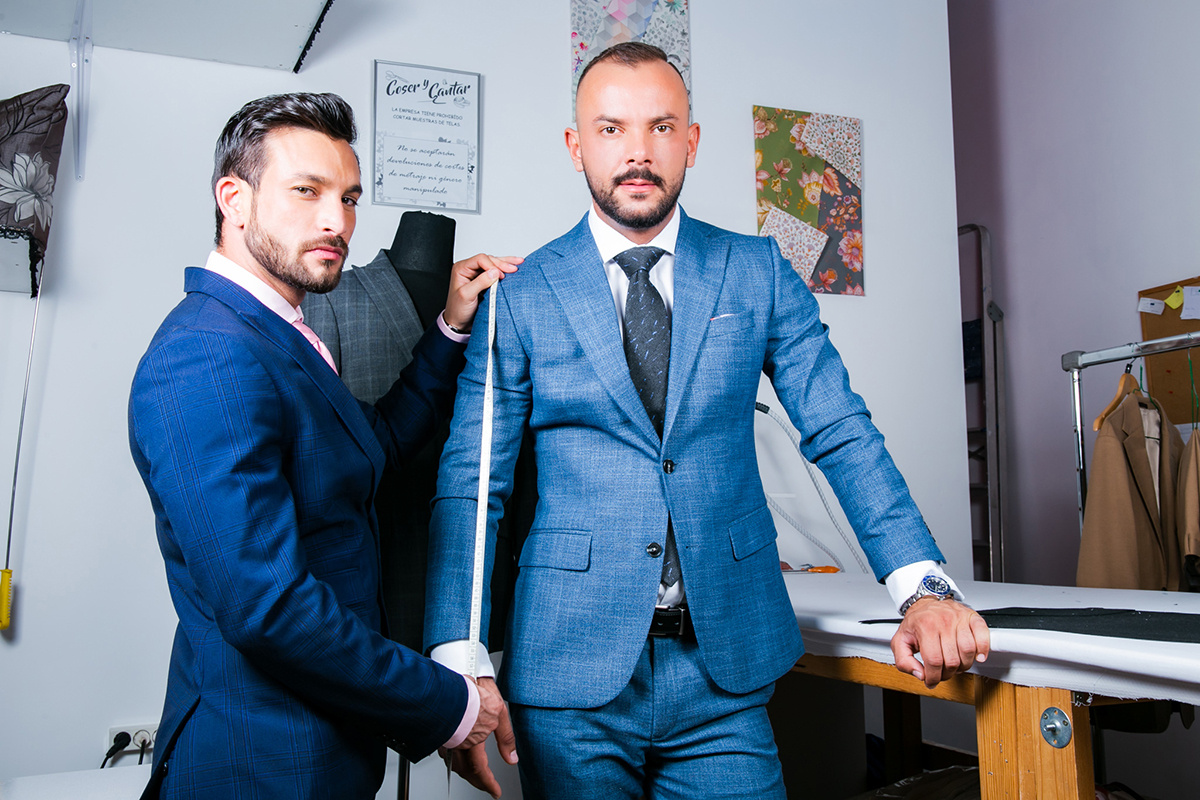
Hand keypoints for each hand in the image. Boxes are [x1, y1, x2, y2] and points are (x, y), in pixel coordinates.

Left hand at [443, 253, 521, 331]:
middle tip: (514, 269)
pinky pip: (496, 272)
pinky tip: (514, 266)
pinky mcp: (484, 281)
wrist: (459, 323)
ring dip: (506, 263)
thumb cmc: (458, 310)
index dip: (492, 266)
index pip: (480, 259)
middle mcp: (469, 269)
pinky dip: (505, 269)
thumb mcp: (466, 296)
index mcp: (461, 269)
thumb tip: (494, 272)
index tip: (500, 276)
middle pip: (489, 260)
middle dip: (502, 264)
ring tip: (519, 262)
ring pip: (494, 264)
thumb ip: (480, 282)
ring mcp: (477, 274)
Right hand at [447, 678, 516, 797]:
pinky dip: (455, 760)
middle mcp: (458, 744)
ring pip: (455, 763)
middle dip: (478, 782)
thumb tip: (512, 758)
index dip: (488, 783)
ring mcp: (446, 739)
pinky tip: (458, 757)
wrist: (448, 682)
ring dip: (466, 772)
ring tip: (475, 775)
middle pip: (467, 771)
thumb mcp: (499, 711)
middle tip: (487, 787)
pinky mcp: (439, 732)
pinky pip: (447, 752)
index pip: (481, 770)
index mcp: (474, 741)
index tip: (495, 792)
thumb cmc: (471, 692)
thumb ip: (506, 737)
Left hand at [891, 597, 989, 688]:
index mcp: (925, 626)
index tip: (931, 681)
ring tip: (955, 665)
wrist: (926, 602)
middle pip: (952, 660)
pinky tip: (978, 657)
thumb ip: (903, 661)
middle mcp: (943, 621)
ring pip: (968, 651)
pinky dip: (983, 649)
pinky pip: (983, 636)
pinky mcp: (972, 617)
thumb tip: (920, 674)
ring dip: (963, 666)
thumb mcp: (900, 641)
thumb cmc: (916, 623)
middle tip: (942, 673)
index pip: (933, 661)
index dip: (933, 677)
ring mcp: (959, 618)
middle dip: (947, 674)